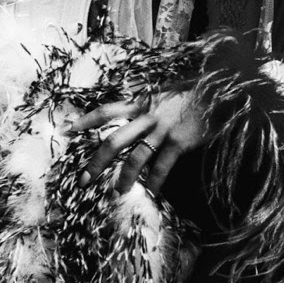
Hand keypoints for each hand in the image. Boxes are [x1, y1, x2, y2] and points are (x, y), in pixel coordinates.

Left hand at [74, 90, 205, 194]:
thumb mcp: (162, 92)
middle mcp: (146, 115)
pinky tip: (152, 192)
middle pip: (113, 140)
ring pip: (135, 157)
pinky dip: (155, 181)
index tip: (66, 130)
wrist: (216, 90)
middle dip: (96, 162)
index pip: (106, 111)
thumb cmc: (190, 92)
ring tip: (118, 191)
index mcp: (140, 102)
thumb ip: (146, 103)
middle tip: (84, 180)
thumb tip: (132, 115)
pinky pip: (162, 166)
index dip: (85, 121)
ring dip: (124, 177)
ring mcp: (162, 129)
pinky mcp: (179, 142)